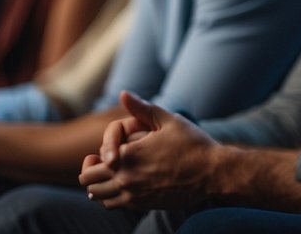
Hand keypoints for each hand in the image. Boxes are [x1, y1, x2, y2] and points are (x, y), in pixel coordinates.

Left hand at [78, 91, 218, 209]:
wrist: (213, 173)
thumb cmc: (193, 144)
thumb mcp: (169, 120)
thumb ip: (142, 108)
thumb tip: (123, 93)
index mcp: (127, 156)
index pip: (92, 162)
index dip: (95, 154)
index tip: (105, 150)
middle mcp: (125, 178)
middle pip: (88, 181)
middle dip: (90, 170)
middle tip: (102, 161)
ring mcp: (133, 195)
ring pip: (98, 197)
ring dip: (97, 186)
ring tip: (108, 175)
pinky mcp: (142, 205)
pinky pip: (112, 206)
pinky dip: (109, 198)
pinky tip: (120, 187)